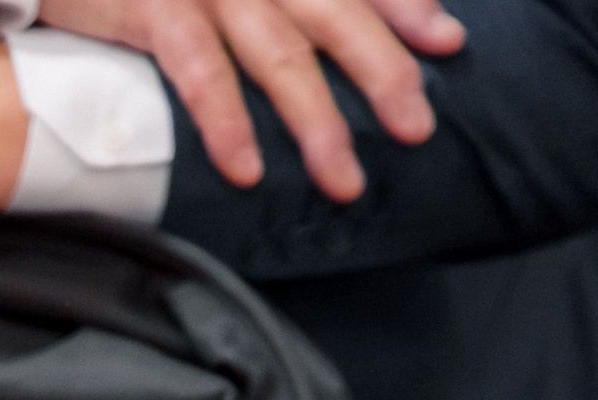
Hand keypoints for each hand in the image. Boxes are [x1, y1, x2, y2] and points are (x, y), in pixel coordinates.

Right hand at [40, 0, 459, 195]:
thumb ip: (269, 4)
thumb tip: (311, 43)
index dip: (404, 5)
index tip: (447, 42)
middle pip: (335, 15)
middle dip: (382, 71)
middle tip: (417, 129)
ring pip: (280, 53)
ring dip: (316, 120)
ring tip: (343, 180)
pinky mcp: (153, 8)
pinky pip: (198, 71)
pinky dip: (225, 122)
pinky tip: (246, 170)